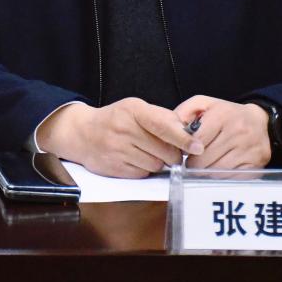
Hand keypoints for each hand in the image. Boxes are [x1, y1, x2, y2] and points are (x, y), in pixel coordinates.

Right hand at [36, 98, 202, 177]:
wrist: (83, 134)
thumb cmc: (116, 119)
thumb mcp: (136, 108)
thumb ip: (162, 117)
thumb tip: (188, 132)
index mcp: (133, 110)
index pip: (163, 125)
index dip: (183, 137)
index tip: (198, 146)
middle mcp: (125, 129)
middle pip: (164, 150)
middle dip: (173, 153)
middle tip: (171, 149)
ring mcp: (118, 150)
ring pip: (156, 164)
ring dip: (158, 161)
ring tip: (147, 151)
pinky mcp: (115, 168)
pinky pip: (143, 174)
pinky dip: (145, 169)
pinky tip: (136, 158)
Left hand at [174, 96, 271, 169]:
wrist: (260, 122)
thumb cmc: (227, 115)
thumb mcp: (205, 104)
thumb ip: (184, 112)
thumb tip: (170, 129)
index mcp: (222, 115)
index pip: (196, 142)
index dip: (186, 149)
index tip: (185, 151)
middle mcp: (237, 132)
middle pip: (204, 160)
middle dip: (194, 164)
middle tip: (193, 161)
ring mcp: (248, 150)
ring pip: (215, 172)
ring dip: (206, 172)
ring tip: (205, 165)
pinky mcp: (255, 165)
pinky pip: (230, 179)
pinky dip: (221, 177)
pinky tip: (219, 169)